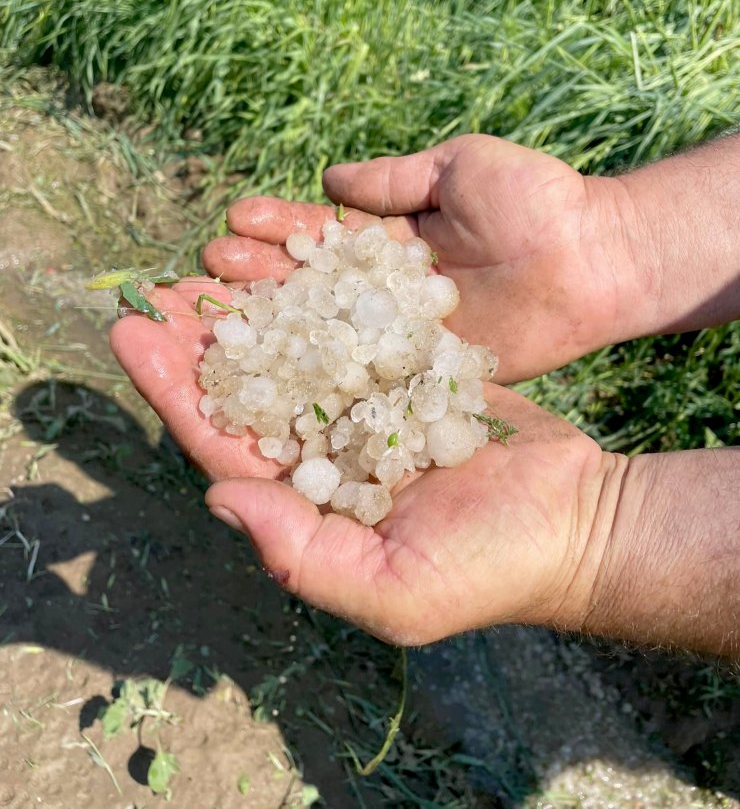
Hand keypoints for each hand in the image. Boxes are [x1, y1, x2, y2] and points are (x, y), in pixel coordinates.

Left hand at [110, 282, 616, 644]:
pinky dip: (319, 295)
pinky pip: (354, 328)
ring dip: (252, 309)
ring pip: (295, 351)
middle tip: (156, 287)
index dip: (173, 391)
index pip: (224, 444)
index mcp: (310, 504)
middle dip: (200, 340)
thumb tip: (218, 494)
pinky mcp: (411, 372)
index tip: (131, 335)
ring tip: (209, 262)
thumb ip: (302, 552)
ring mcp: (369, 409)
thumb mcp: (395, 590)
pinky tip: (289, 260)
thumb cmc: (492, 567)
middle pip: (249, 388)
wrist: (579, 519)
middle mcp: (328, 452)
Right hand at [202, 134, 634, 382]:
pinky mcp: (427, 374)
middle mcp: (388, 291)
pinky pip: (368, 376)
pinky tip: (275, 378)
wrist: (597, 259)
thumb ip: (395, 179)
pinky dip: (323, 378)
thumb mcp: (460, 168)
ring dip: (272, 328)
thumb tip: (328, 181)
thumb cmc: (536, 200)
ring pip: (326, 334)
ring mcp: (404, 336)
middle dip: (254, 280)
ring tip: (217, 318)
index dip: (276, 230)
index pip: (319, 235)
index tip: (232, 222)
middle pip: (309, 288)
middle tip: (201, 275)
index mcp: (392, 238)